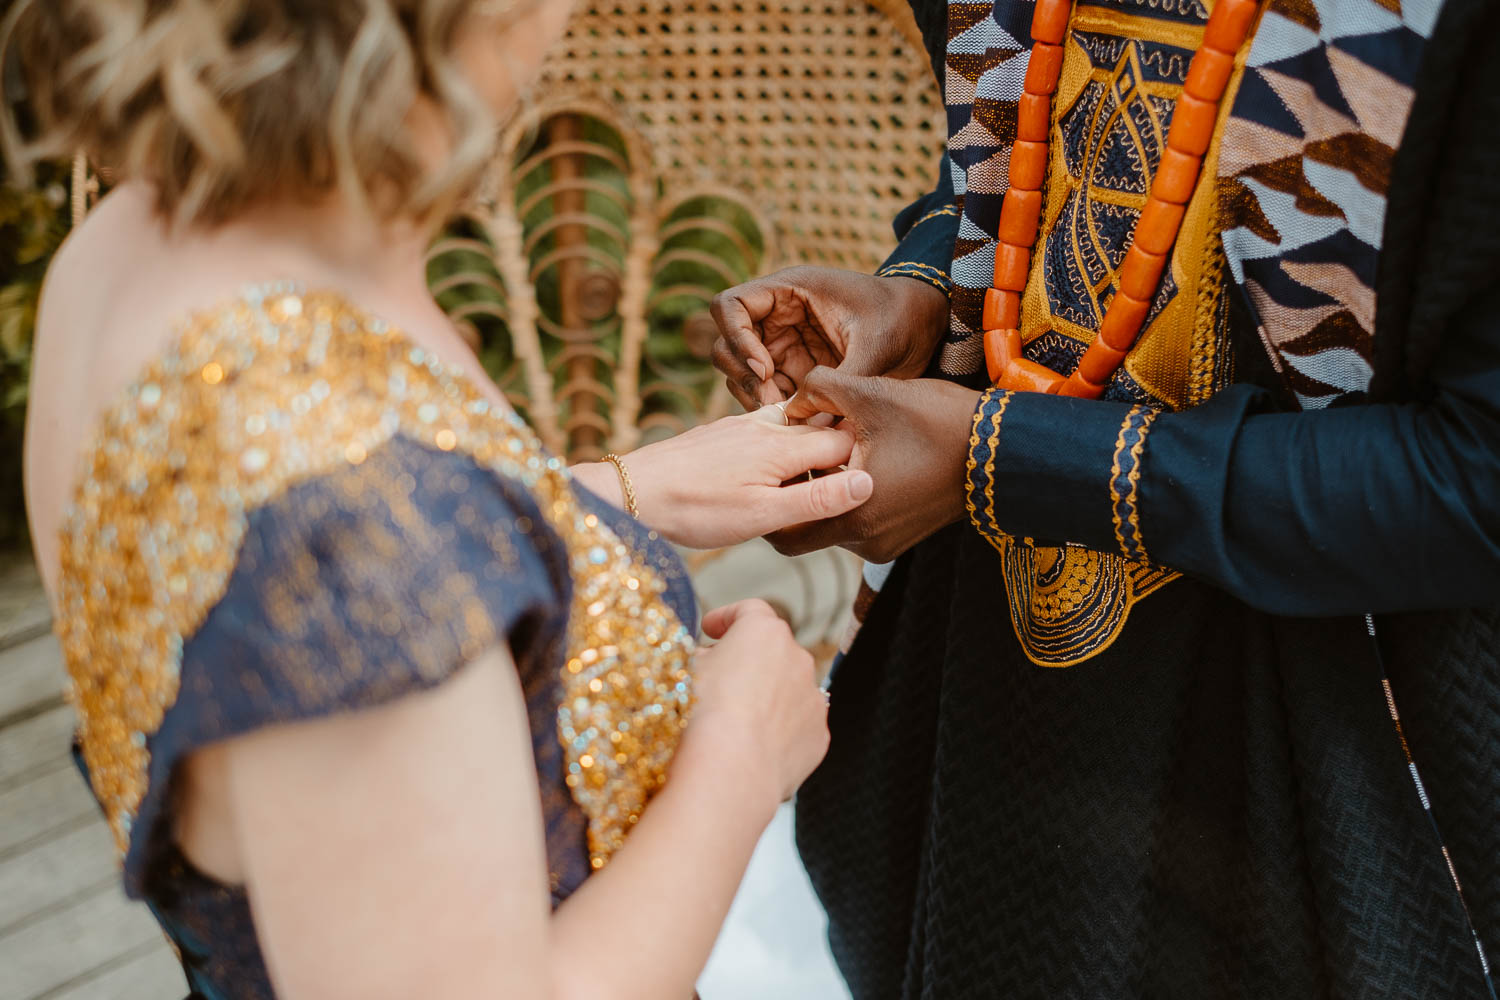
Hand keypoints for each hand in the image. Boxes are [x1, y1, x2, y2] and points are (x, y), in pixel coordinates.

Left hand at [617, 412, 874, 548]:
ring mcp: (740, 426)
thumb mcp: (762, 515)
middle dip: (840, 452)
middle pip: (821, 430)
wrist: (632, 493)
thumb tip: (868, 482)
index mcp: (782, 446)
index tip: (870, 483)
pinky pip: (766, 430)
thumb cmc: (696, 510)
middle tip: (846, 486)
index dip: (861, 461)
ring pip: (793, 428)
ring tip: (811, 482)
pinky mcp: (721, 432)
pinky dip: (780, 448)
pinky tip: (771, 472)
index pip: (843, 441)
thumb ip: (816, 499)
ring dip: (809, 449)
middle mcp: (765, 427)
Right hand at [680, 600, 829, 805]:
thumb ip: (697, 656)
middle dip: (747, 661)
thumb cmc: (702, 716)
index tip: (710, 629)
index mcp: (764, 632)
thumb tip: (704, 660)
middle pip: (771, 651)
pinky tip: (753, 746)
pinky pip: (797, 725)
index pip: (749, 610)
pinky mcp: (818, 735)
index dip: (727, 617)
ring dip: (767, 696)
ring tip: (736, 720)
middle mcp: (798, 658)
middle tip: (718, 678)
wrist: (728, 773)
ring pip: (788, 689)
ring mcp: (813, 698)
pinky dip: (779, 730)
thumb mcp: (683, 670)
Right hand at [711, 267, 949, 408]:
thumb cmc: (903, 320)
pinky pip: (767, 389)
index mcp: (790, 290)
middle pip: (727, 343)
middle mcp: (778, 315)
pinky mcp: (795, 369)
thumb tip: (805, 419)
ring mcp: (783, 343)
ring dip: (755, 396)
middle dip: (744, 376)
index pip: (730, 306)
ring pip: (742, 371)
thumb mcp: (877, 348)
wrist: (928, 327)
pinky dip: (773, 407)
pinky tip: (797, 422)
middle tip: (775, 405)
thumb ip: (840, 381)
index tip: (767, 368)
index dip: (737, 338)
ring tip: (788, 418)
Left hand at [770, 367, 979, 563]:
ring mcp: (885, 544)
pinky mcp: (900, 538)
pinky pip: (858, 524)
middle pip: (807, 528)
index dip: (771, 500)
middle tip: (795, 457)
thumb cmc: (939, 422)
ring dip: (825, 495)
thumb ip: (820, 390)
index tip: (769, 470)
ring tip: (827, 454)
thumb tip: (790, 401)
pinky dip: (849, 499)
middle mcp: (866, 542)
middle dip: (799, 494)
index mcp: (854, 516)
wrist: (1001, 448)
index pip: (785, 533)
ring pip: (833, 525)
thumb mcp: (873, 395)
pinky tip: (855, 463)